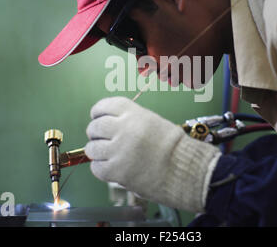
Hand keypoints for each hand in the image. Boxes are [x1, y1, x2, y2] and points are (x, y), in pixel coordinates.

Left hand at [85, 97, 220, 211]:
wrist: (184, 170)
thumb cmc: (172, 147)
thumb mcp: (152, 121)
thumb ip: (129, 119)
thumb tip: (106, 122)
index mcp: (134, 113)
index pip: (104, 106)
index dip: (97, 112)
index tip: (96, 116)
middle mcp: (124, 129)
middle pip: (95, 127)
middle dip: (95, 133)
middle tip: (101, 139)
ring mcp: (119, 150)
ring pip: (92, 148)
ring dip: (96, 152)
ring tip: (108, 155)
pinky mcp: (117, 171)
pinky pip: (96, 167)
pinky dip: (101, 168)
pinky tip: (112, 167)